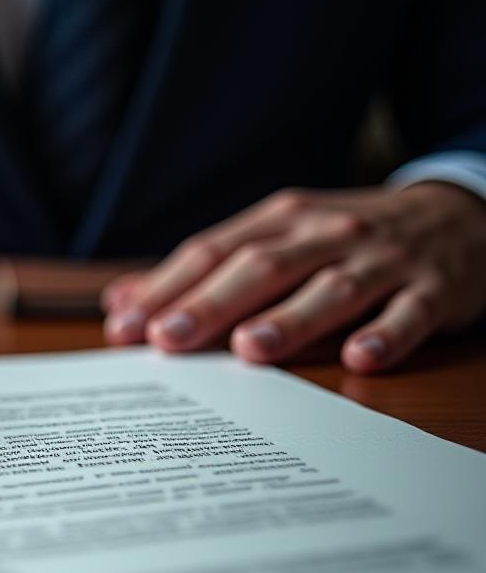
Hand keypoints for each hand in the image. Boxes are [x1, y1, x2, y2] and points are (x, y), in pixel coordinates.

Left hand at [102, 182, 485, 371]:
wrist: (457, 215)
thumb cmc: (345, 239)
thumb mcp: (276, 238)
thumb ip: (203, 269)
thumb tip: (120, 300)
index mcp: (281, 220)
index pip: (212, 252)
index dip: (166, 288)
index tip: (124, 327)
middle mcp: (326, 234)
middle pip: (261, 267)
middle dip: (209, 303)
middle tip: (166, 339)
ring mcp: (381, 259)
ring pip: (331, 288)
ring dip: (289, 319)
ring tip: (248, 348)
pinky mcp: (432, 288)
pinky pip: (409, 313)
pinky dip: (386, 334)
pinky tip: (360, 358)